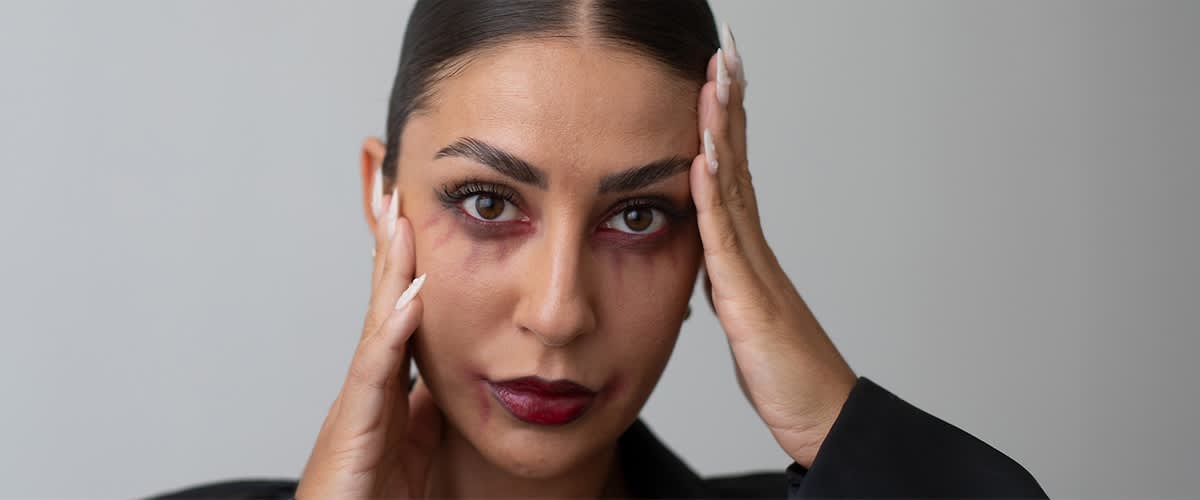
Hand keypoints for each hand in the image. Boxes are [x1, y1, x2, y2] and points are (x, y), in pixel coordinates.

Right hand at [295, 188, 440, 497]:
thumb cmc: (369, 497)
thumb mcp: (412, 446)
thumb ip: (424, 411)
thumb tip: (441, 384)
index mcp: (385, 381)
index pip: (399, 304)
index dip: (405, 257)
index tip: (413, 207)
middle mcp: (367, 380)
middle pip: (379, 295)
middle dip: (386, 239)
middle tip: (393, 179)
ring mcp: (357, 398)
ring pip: (375, 320)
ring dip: (388, 266)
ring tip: (400, 215)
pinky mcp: (355, 426)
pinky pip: (376, 371)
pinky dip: (393, 330)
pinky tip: (411, 295)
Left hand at [689, 30, 857, 468]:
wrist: (822, 417)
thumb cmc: (786, 373)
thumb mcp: (744, 315)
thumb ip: (727, 278)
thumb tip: (707, 254)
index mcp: (749, 251)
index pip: (732, 172)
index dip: (725, 122)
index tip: (718, 75)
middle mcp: (755, 250)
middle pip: (739, 162)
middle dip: (731, 104)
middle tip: (728, 52)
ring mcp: (756, 270)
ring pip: (734, 188)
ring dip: (723, 131)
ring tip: (718, 79)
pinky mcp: (751, 301)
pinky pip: (727, 240)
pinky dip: (714, 196)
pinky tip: (704, 158)